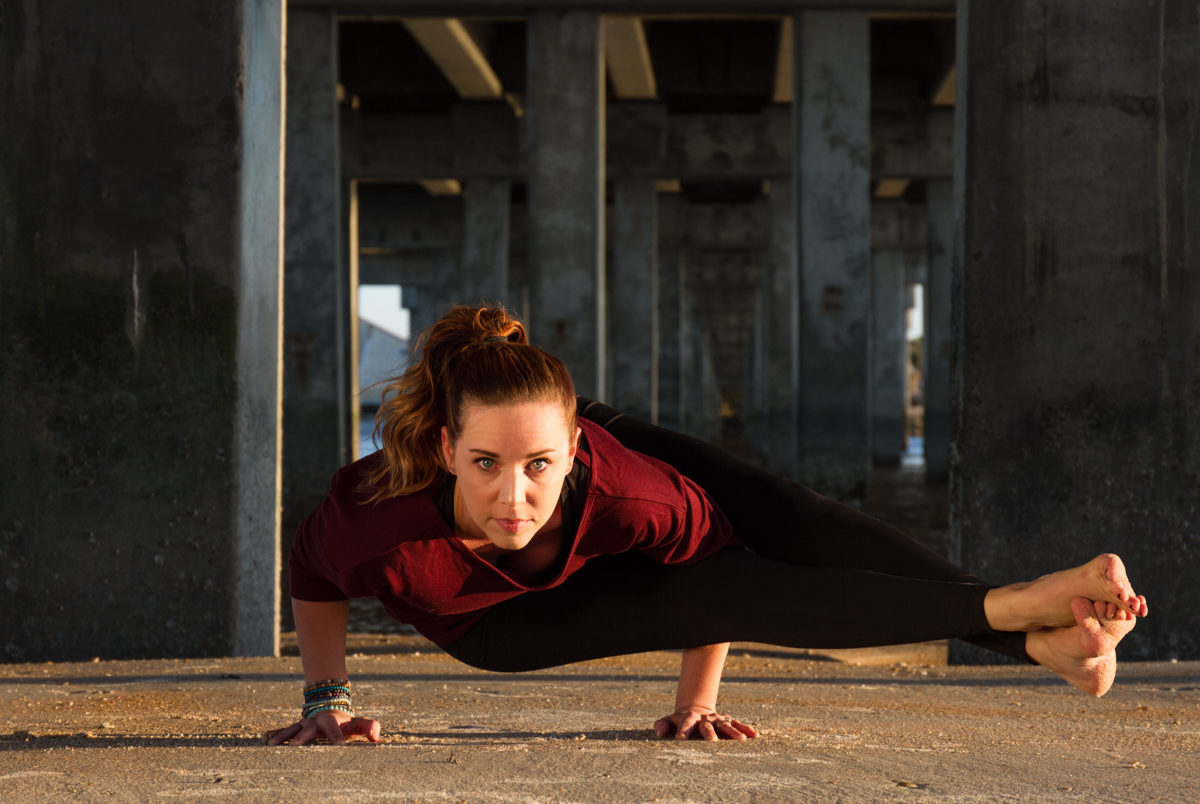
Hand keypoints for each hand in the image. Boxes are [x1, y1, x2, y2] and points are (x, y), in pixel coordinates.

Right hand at [263, 709, 380, 745]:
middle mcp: (316, 722)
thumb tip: (376, 738)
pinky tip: (264, 737)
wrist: (330, 706)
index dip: (338, 738)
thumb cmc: (346, 721)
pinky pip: (283, 729)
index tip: (340, 748)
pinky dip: (273, 732)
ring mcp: (304, 724)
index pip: (336, 731)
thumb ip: (370, 727)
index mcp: (332, 722)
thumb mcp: (359, 723)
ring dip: (282, 736)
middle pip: (309, 729)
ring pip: (292, 728)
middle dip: (302, 737)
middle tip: (295, 746)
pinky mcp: (295, 727)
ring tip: (271, 744)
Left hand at [653, 705, 756, 740]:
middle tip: (713, 743)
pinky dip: (746, 729)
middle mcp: (705, 718)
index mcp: (690, 718)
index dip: (682, 731)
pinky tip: (755, 735)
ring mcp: (718, 719)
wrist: (696, 709)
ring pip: (726, 725)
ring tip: (742, 740)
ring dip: (733, 732)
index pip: (686, 724)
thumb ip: (662, 725)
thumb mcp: (669, 721)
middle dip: (710, 734)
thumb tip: (659, 731)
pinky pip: (739, 725)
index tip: (680, 740)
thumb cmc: (680, 720)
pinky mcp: (728, 721)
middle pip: (708, 726)